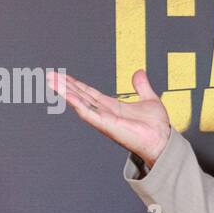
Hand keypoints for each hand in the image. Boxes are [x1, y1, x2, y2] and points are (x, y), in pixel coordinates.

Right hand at [47, 68, 170, 167]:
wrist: (163, 140)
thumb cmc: (156, 127)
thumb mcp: (149, 99)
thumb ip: (142, 86)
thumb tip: (139, 72)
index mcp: (112, 107)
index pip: (90, 93)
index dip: (77, 84)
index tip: (64, 76)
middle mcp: (105, 113)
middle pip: (80, 96)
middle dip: (65, 85)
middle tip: (50, 75)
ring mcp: (104, 119)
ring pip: (80, 102)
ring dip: (65, 92)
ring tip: (51, 81)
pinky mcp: (106, 125)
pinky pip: (88, 113)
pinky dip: (77, 103)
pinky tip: (66, 94)